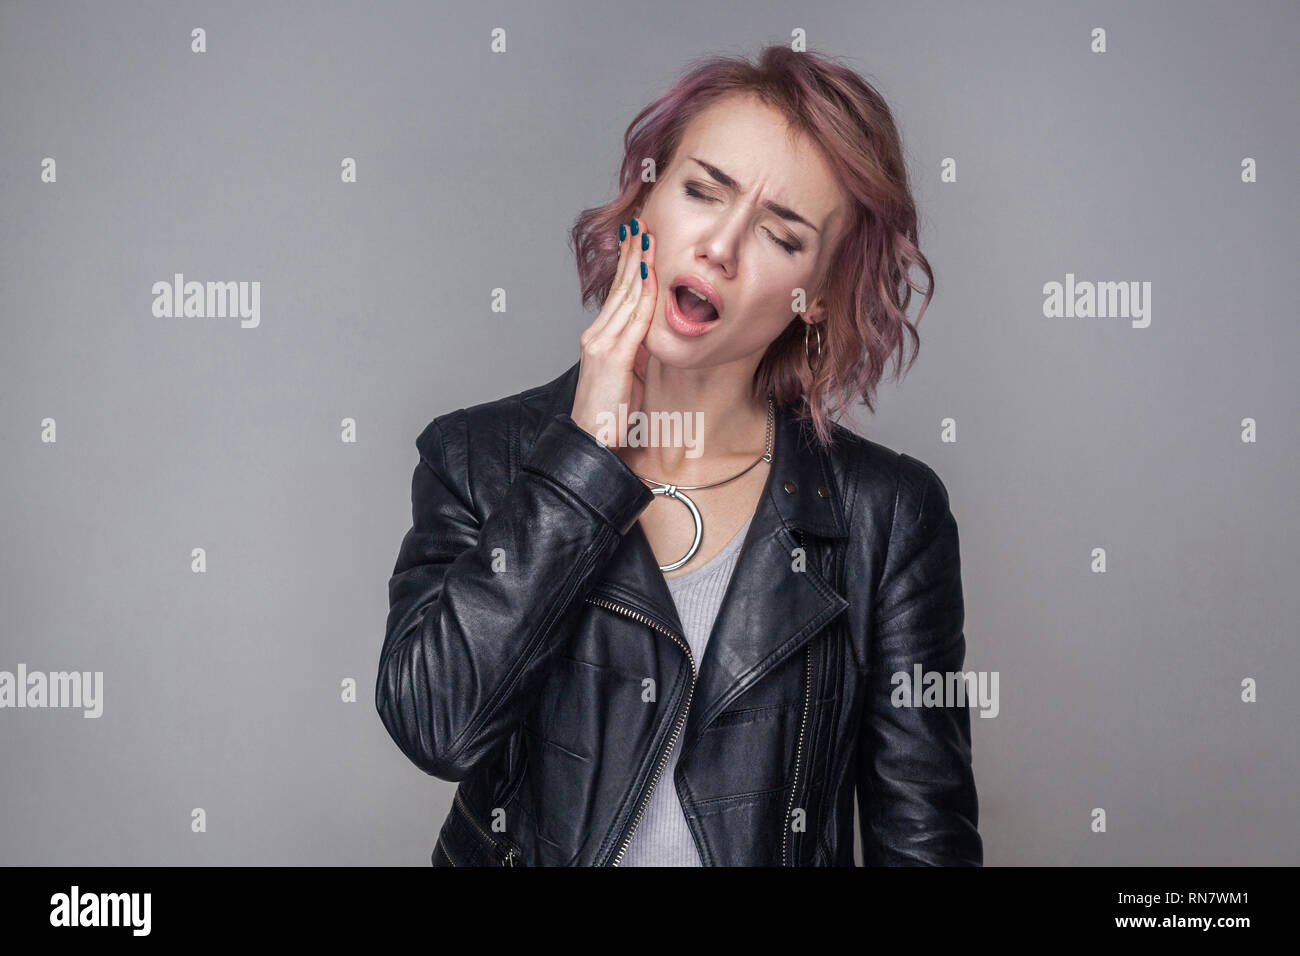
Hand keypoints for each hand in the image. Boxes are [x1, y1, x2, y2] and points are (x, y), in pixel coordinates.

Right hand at [571, 220, 656, 446]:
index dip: (629, 266)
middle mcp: (597, 335)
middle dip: (632, 253)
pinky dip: (644, 295)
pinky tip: (652, 275)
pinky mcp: (612, 356)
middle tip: (642, 222)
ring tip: (647, 236)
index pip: (618, 294)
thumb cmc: (610, 414)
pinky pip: (633, 319)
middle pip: (619, 286)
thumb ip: (638, 352)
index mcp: (600, 338)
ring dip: (639, 264)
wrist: (591, 440)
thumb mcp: (629, 376)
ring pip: (626, 296)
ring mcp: (602, 343)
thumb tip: (654, 337)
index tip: (639, 241)